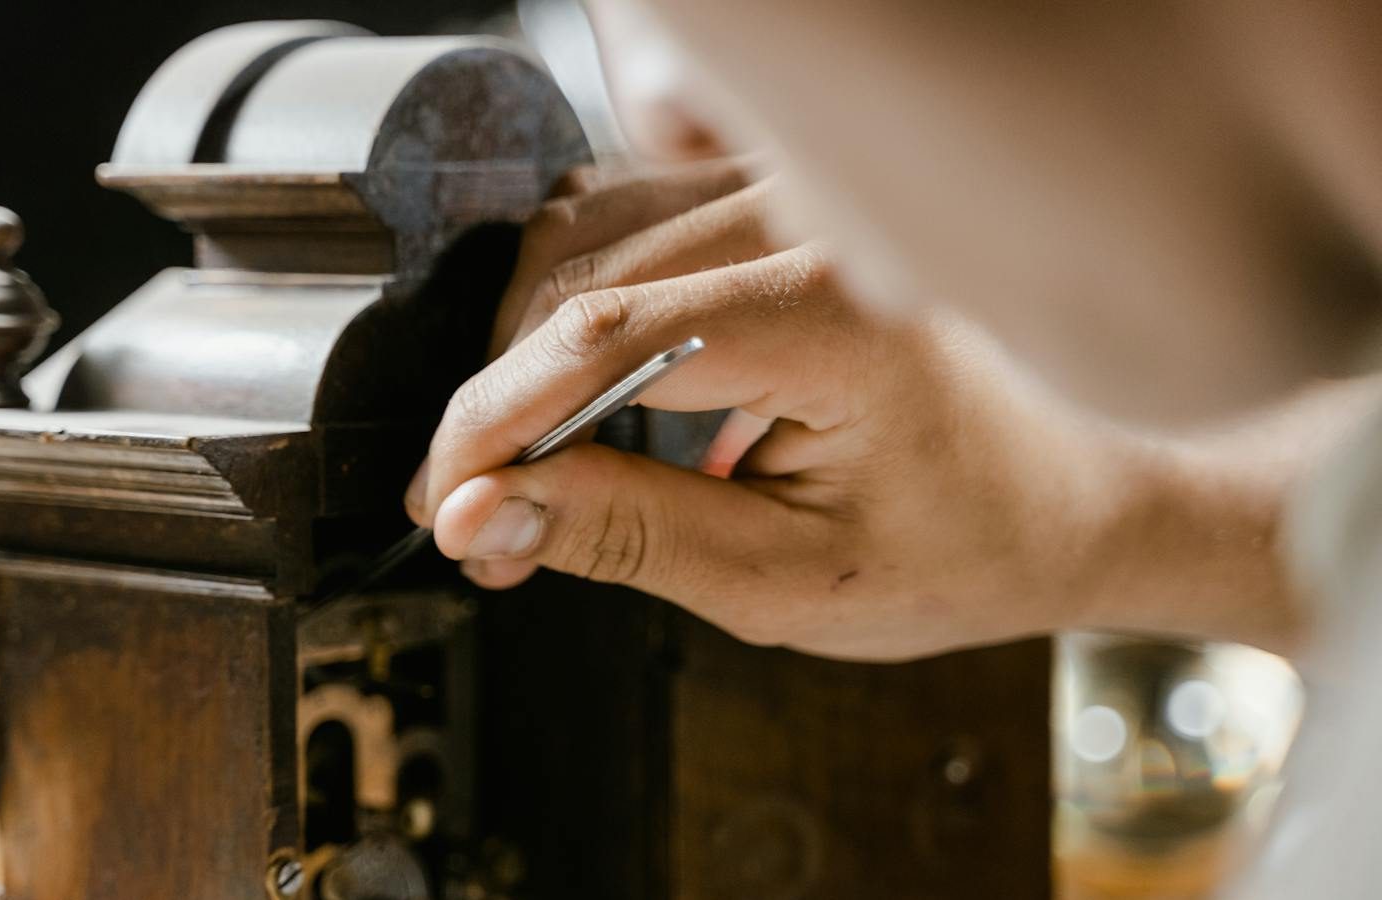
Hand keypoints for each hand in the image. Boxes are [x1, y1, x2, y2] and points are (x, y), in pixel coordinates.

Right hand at [404, 164, 1296, 660]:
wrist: (1074, 496)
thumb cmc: (970, 544)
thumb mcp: (789, 582)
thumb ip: (625, 534)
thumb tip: (485, 513)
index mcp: (835, 314)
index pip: (599, 336)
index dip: (490, 424)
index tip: (442, 503)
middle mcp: (814, 220)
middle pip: (572, 277)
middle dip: (499, 405)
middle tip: (484, 518)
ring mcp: (795, 193)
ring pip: (580, 233)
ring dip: (526, 350)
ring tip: (531, 467)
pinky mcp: (776, 199)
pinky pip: (624, 216)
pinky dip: (572, 302)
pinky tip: (581, 387)